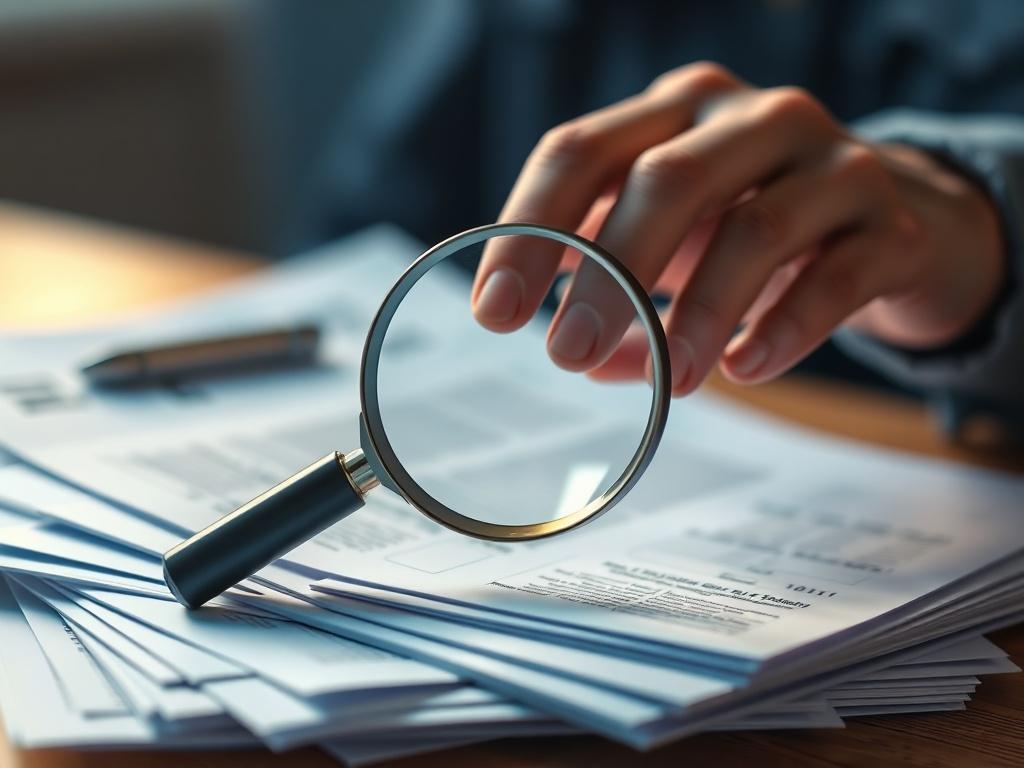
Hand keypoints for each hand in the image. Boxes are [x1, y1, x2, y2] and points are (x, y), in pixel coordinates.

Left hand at [470, 62, 1004, 394]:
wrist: (892, 224)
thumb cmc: (756, 226)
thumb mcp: (672, 242)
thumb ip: (613, 282)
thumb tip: (579, 355)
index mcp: (676, 114)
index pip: (581, 151)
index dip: (527, 228)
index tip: (494, 313)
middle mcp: (754, 119)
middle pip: (664, 180)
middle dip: (607, 271)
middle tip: (566, 353)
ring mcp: (833, 164)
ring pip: (756, 229)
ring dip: (698, 314)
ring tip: (671, 381)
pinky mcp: (894, 225)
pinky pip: (836, 279)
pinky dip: (784, 328)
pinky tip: (745, 368)